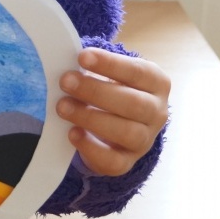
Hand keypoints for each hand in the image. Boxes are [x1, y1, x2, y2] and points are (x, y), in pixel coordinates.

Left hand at [56, 48, 169, 176]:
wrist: (119, 122)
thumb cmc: (112, 88)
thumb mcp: (111, 74)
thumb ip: (95, 68)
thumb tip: (64, 59)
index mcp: (156, 83)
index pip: (137, 72)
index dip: (109, 64)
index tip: (81, 57)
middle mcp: (157, 112)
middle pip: (133, 103)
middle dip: (96, 91)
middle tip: (65, 81)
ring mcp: (145, 140)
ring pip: (127, 133)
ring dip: (91, 118)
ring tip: (62, 106)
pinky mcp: (127, 162)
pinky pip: (113, 161)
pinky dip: (90, 148)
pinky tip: (72, 133)